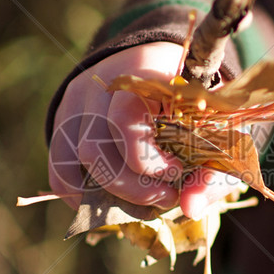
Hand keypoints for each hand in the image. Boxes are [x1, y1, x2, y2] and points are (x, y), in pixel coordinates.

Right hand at [47, 43, 241, 216]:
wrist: (158, 65)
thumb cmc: (192, 99)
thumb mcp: (214, 127)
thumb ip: (210, 168)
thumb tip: (189, 208)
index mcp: (144, 71)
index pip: (125, 121)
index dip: (148, 161)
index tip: (178, 172)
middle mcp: (100, 81)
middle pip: (95, 150)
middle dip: (131, 189)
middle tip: (165, 198)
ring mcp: (76, 100)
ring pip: (73, 163)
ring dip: (108, 196)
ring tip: (142, 205)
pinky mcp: (64, 119)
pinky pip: (59, 169)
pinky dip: (81, 196)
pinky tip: (111, 203)